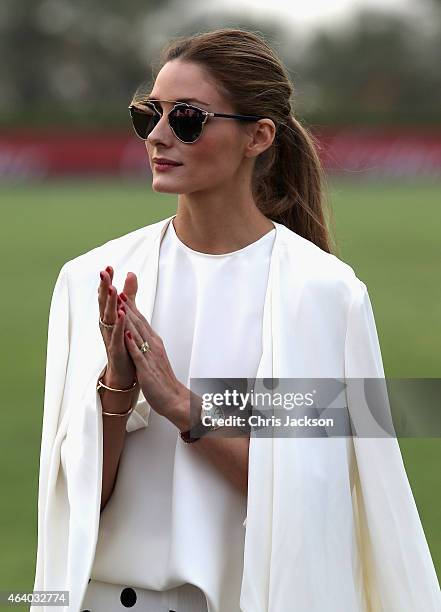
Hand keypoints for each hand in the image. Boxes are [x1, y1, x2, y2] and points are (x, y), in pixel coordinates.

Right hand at [98, 266, 136, 386]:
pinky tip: (121, 314)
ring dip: (110, 303)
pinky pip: (116, 335)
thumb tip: (130, 274)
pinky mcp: (116, 349)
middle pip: (104, 303)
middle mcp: (107, 325)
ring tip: (112, 289)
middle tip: (103, 273)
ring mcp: (110, 337)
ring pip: (109, 317)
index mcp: (109, 317)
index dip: (107, 282)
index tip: (108, 267)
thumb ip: (128, 295)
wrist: (124, 372)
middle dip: (104, 287)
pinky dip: (119, 325)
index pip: (107, 296)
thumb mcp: (126, 315)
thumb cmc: (124, 342)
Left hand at [118, 273, 184, 420]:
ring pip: (137, 333)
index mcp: (154, 342)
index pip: (140, 320)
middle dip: (127, 306)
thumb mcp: (154, 357)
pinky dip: (131, 342)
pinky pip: (138, 353)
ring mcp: (150, 356)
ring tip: (118, 304)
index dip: (130, 306)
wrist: (174, 399)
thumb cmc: (163, 380)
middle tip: (117, 289)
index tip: (120, 291)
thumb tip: (138, 333)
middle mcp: (153, 345)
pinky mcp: (147, 369)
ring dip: (128, 318)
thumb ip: (146, 344)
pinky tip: (125, 333)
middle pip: (138, 322)